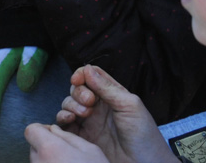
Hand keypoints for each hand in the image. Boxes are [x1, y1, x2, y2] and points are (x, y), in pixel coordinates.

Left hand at [25, 123, 113, 162]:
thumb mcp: (91, 151)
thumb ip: (69, 137)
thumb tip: (54, 130)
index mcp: (50, 149)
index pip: (31, 131)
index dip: (41, 130)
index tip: (53, 135)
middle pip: (33, 147)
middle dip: (45, 146)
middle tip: (64, 154)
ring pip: (37, 162)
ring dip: (47, 161)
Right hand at [56, 66, 176, 162]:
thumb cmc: (144, 135)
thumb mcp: (130, 105)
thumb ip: (108, 87)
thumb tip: (88, 69)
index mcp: (111, 95)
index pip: (91, 76)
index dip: (82, 74)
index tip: (78, 79)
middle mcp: (98, 106)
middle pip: (77, 89)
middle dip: (78, 92)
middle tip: (89, 101)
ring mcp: (89, 122)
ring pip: (68, 104)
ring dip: (71, 105)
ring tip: (84, 114)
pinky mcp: (82, 137)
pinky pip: (65, 124)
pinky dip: (62, 118)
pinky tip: (69, 119)